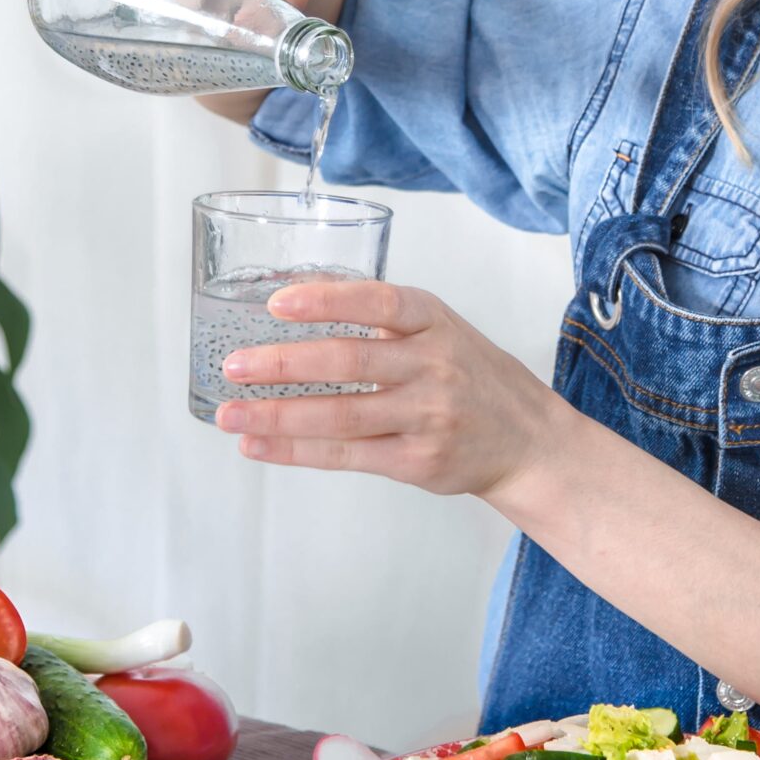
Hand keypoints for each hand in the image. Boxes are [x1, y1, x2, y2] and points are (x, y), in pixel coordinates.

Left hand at [214, 279, 586, 499]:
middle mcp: (434, 366)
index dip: (326, 300)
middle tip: (234, 365)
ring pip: (340, 416)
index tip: (276, 302)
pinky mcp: (418, 461)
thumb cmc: (473, 378)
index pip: (379, 302)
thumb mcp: (442, 329)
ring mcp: (427, 417)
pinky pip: (346, 455)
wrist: (530, 441)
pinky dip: (295, 451)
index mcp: (435, 322)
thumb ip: (383, 318)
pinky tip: (259, 444)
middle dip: (283, 365)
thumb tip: (295, 298)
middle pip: (349, 362)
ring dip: (276, 415)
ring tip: (230, 413)